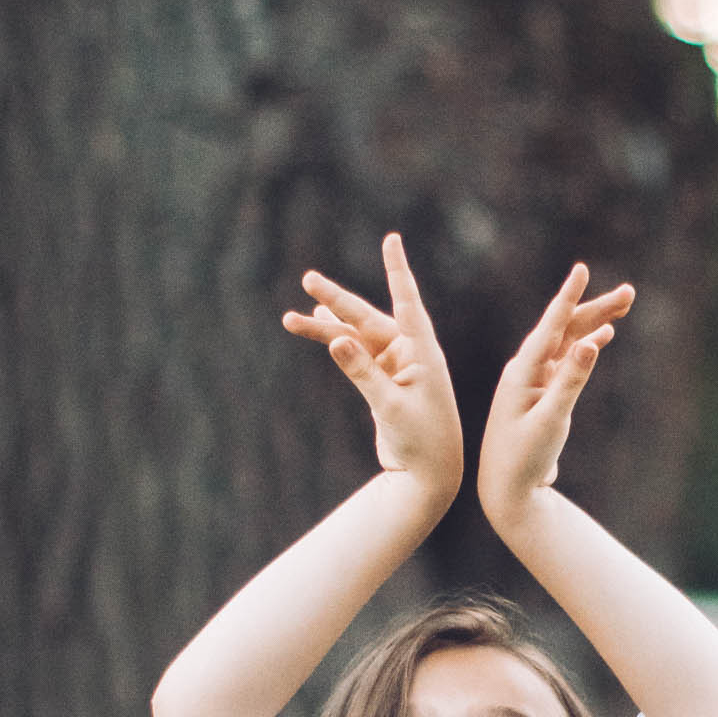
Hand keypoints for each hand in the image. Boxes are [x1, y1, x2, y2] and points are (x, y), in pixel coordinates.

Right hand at [283, 232, 461, 505]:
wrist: (427, 476)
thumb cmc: (421, 443)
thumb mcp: (390, 408)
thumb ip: (363, 373)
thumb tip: (335, 339)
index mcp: (422, 353)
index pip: (406, 303)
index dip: (396, 271)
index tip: (391, 240)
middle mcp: (409, 353)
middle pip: (368, 317)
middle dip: (337, 300)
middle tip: (308, 278)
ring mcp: (395, 367)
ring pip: (355, 338)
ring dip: (326, 329)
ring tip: (290, 317)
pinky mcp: (384, 382)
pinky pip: (355, 356)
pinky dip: (337, 345)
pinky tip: (320, 331)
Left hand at [476, 262, 633, 534]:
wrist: (508, 491)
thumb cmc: (523, 459)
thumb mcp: (550, 420)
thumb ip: (571, 381)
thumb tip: (590, 343)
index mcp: (523, 372)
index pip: (550, 326)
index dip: (568, 297)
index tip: (582, 270)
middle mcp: (527, 370)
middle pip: (565, 329)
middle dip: (596, 309)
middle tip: (630, 293)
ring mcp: (536, 381)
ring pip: (569, 343)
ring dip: (595, 324)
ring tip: (624, 305)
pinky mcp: (545, 395)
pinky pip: (568, 362)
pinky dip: (586, 346)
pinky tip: (603, 336)